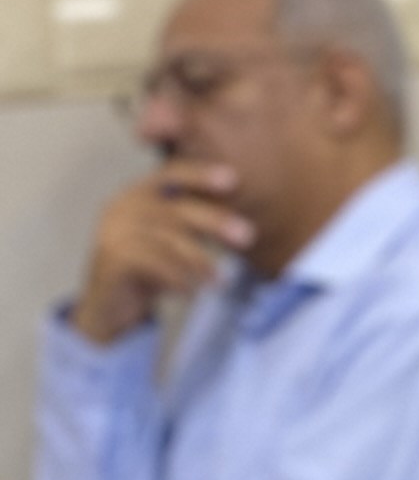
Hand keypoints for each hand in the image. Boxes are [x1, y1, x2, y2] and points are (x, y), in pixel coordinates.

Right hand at [71, 164, 255, 343]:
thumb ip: (196, 223)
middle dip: (214, 220)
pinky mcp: (111, 258)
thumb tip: (242, 222)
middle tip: (248, 236)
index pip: (171, 175)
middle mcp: (123, 206)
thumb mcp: (173, 239)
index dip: (200, 175)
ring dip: (200, 260)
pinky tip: (195, 292)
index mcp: (139, 193)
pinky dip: (178, 278)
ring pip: (166, 239)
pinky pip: (153, 264)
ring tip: (223, 279)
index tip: (233, 179)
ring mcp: (113, 231)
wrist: (111, 304)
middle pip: (174, 208)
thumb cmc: (150, 267)